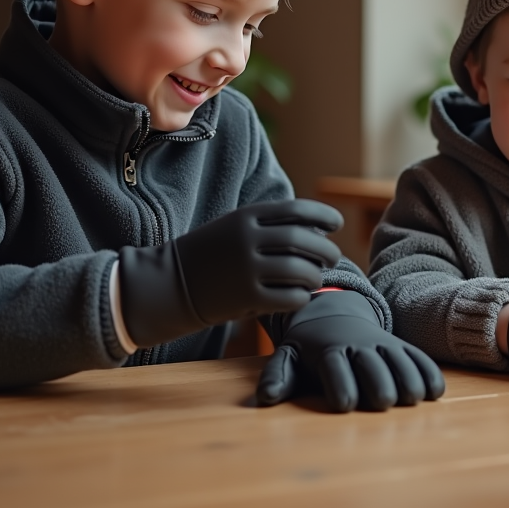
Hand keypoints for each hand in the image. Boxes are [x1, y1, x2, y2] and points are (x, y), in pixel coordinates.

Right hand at [118, 198, 342, 346]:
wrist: (170, 284)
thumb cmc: (211, 255)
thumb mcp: (235, 227)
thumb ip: (270, 225)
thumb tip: (318, 230)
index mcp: (246, 216)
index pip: (297, 209)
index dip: (323, 215)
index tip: (337, 223)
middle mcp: (247, 239)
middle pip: (303, 240)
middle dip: (326, 249)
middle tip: (333, 257)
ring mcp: (246, 269)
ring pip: (300, 270)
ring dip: (316, 275)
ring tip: (315, 278)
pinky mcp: (246, 298)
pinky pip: (290, 297)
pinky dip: (302, 297)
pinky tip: (300, 296)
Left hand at [256, 290, 445, 411]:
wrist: (332, 311)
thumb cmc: (309, 346)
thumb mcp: (288, 355)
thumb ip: (278, 375)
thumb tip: (266, 399)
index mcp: (328, 350)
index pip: (335, 367)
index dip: (340, 385)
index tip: (343, 405)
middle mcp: (357, 345)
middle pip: (372, 363)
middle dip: (378, 382)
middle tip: (383, 401)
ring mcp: (381, 344)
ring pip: (399, 358)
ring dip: (408, 377)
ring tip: (412, 398)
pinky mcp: (400, 346)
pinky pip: (418, 357)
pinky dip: (428, 372)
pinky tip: (434, 392)